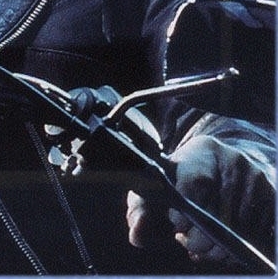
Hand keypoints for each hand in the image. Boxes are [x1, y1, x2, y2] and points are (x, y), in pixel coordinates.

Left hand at [126, 134, 273, 266]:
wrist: (227, 164)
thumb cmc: (188, 173)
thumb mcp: (163, 179)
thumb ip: (142, 204)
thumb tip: (136, 234)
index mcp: (204, 152)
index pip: (196, 183)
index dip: (184, 210)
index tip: (176, 223)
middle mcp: (235, 164)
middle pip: (219, 214)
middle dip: (199, 237)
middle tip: (187, 238)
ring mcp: (257, 183)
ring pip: (238, 231)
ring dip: (216, 247)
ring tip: (201, 242)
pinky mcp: (271, 201)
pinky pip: (254, 237)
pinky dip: (235, 248)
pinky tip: (221, 244)